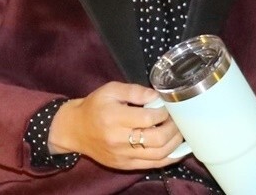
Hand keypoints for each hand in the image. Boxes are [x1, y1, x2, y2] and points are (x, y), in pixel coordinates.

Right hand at [48, 81, 184, 169]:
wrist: (75, 130)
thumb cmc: (94, 106)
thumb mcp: (111, 90)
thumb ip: (135, 91)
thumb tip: (157, 97)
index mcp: (114, 117)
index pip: (147, 118)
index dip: (164, 113)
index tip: (169, 107)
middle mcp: (118, 139)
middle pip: (156, 139)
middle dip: (173, 129)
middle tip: (179, 120)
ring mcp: (122, 155)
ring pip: (157, 155)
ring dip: (175, 144)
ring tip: (180, 133)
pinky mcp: (124, 165)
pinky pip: (152, 165)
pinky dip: (168, 158)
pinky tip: (176, 149)